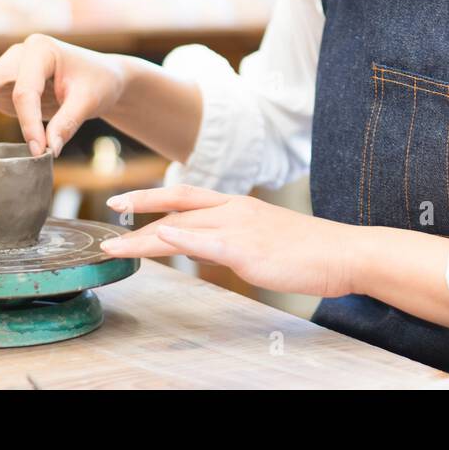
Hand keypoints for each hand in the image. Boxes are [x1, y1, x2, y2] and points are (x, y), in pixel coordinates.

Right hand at [0, 33, 126, 156]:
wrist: (104, 77)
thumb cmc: (98, 84)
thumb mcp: (90, 101)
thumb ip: (67, 123)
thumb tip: (47, 150)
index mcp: (40, 50)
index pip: (26, 91)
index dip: (31, 123)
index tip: (41, 151)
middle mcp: (18, 55)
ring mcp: (7, 68)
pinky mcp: (2, 84)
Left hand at [99, 185, 359, 298]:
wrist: (342, 252)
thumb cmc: (309, 250)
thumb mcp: (262, 238)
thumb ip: (227, 239)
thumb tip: (196, 247)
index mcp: (238, 205)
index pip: (186, 196)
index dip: (152, 197)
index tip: (123, 200)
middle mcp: (234, 210)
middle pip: (176, 206)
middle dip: (138, 209)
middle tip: (106, 218)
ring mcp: (239, 229)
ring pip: (182, 226)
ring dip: (144, 235)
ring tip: (113, 245)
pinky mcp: (247, 250)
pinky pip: (206, 243)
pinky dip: (180, 239)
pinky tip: (159, 238)